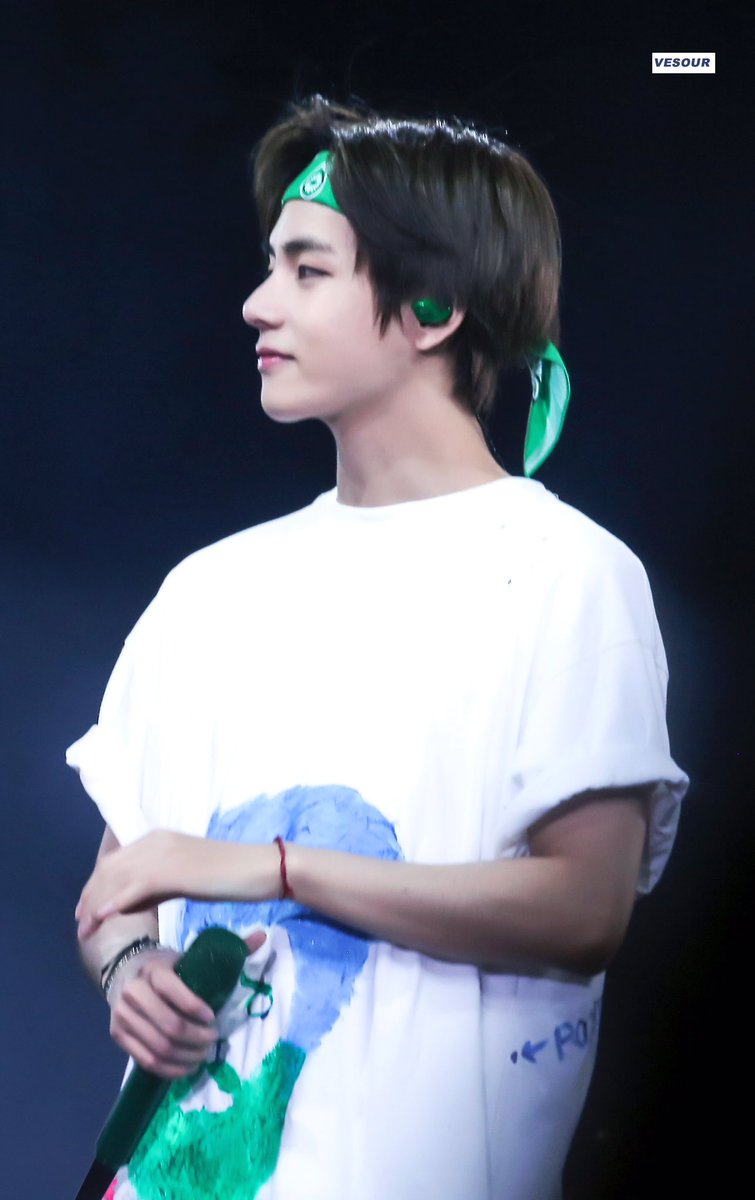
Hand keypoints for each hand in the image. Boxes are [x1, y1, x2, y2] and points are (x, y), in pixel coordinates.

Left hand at [75, 831, 277, 939]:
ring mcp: (165, 853)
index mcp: (160, 838)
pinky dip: (115, 903)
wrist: (261, 869)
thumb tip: (134, 901)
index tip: (88, 909)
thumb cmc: (232, 876)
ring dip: (97, 905)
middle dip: (91, 897)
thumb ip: (160, 884)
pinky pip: (135, 888)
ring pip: (118, 879)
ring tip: (86, 930)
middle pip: (111, 869)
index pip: (117, 861)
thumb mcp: (188, 877)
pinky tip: (103, 919)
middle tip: (81, 924)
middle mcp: (157, 840)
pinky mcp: (174, 870)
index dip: (97, 885)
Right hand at [106, 946, 217, 1078]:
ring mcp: (122, 1016)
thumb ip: (225, 948)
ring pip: (159, 1048)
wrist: (125, 972)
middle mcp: (133, 992)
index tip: (213, 1017)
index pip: (174, 992)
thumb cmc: (167, 967)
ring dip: (187, 1057)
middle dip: (197, 1039)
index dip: (197, 1009)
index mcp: (153, 970)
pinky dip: (171, 1069)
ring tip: (203, 1054)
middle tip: (212, 1039)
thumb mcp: (189, 955)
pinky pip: (147, 1061)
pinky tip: (188, 1065)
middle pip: (170, 1026)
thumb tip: (262, 936)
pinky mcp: (118, 1036)